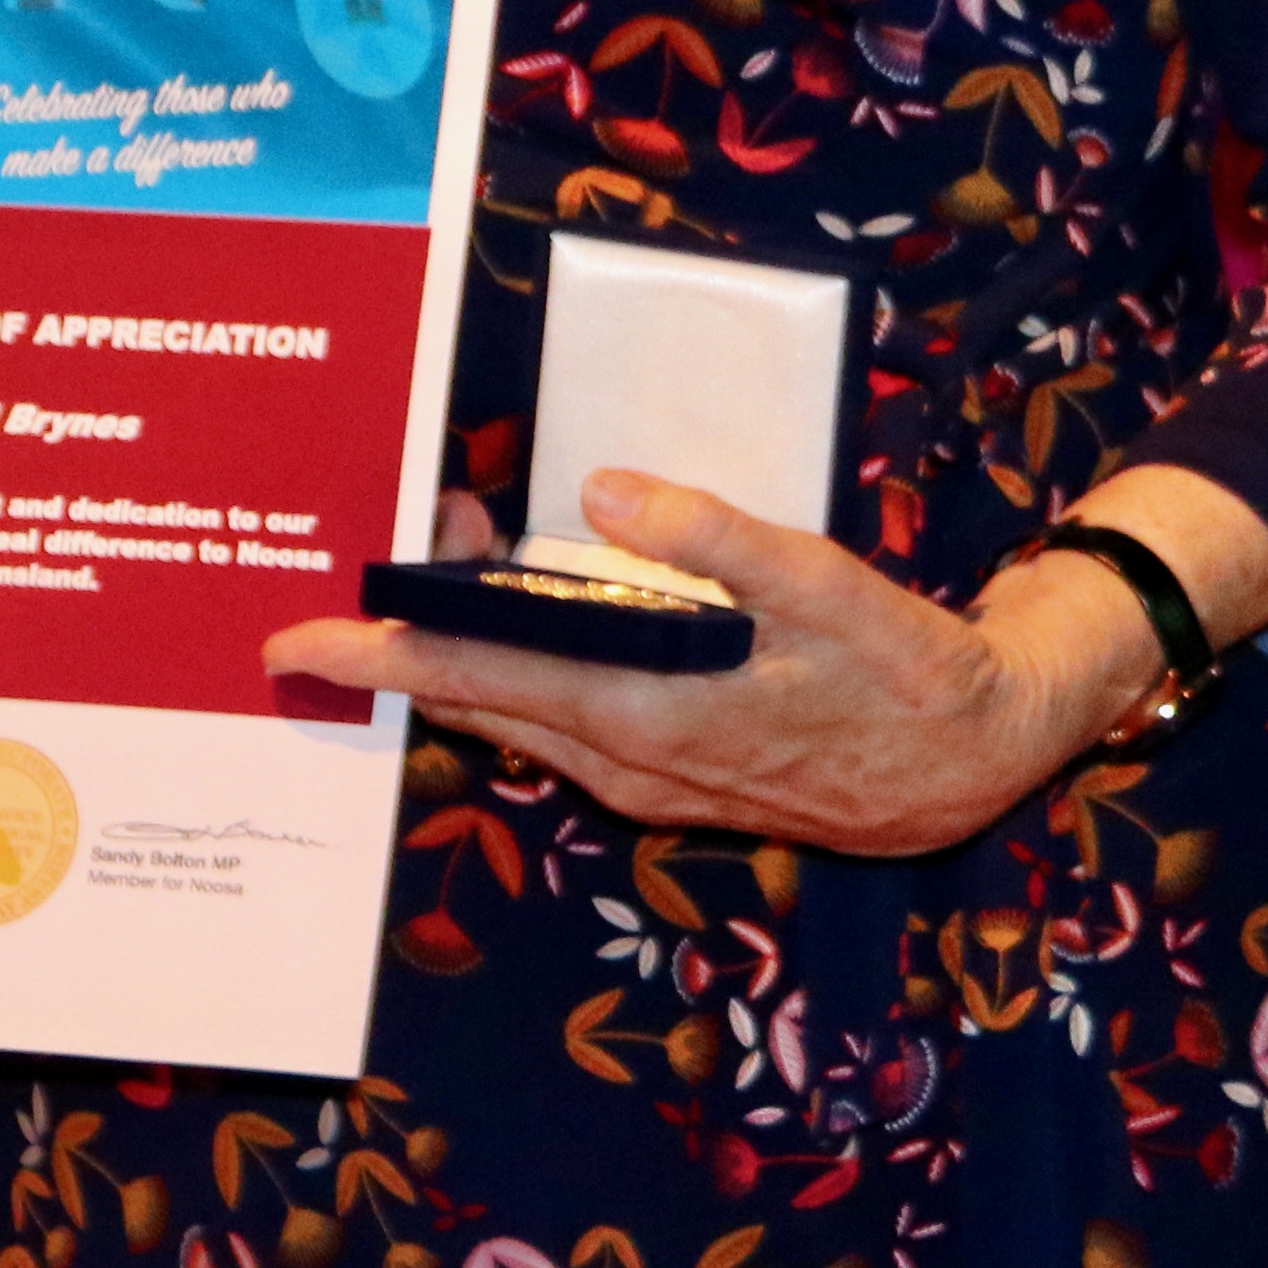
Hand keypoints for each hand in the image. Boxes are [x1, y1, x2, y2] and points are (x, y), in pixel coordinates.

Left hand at [261, 472, 1159, 855]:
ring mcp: (642, 777)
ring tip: (451, 554)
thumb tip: (603, 491)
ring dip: (470, 646)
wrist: (971, 766)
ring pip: (517, 715)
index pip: (481, 678)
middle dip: (412, 630)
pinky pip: (559, 726)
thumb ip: (714, 534)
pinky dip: (521, 673)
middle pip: (478, 700)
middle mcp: (624, 760)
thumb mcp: (824, 585)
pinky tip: (527, 620)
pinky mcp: (667, 775)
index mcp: (645, 712)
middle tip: (384, 544)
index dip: (383, 653)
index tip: (296, 638)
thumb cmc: (903, 673)